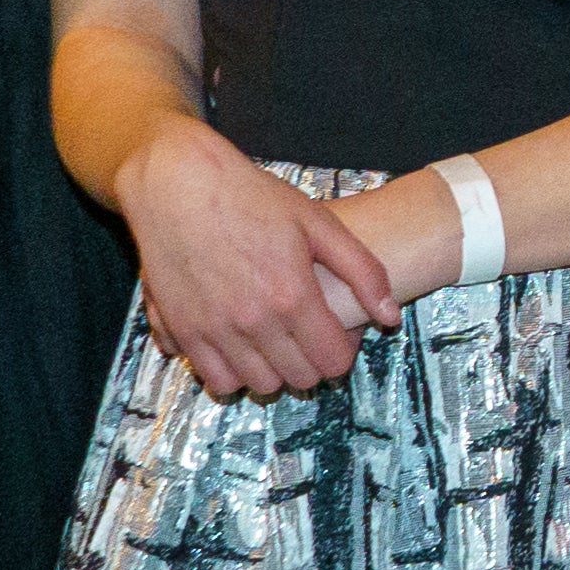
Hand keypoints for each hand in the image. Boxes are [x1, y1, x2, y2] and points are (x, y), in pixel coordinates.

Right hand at [115, 122, 395, 398]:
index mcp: (292, 296)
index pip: (332, 363)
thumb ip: (363, 272)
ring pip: (259, 385)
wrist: (178, 184)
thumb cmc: (252, 197)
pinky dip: (233, 371)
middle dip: (312, 361)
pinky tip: (240, 341)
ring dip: (274, 369)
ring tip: (275, 337)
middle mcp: (253, 322)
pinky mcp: (181, 331)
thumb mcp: (319, 222)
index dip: (343, 350)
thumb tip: (390, 318)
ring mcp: (214, 330)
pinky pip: (217, 379)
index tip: (336, 328)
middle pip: (299, 379)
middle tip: (307, 331)